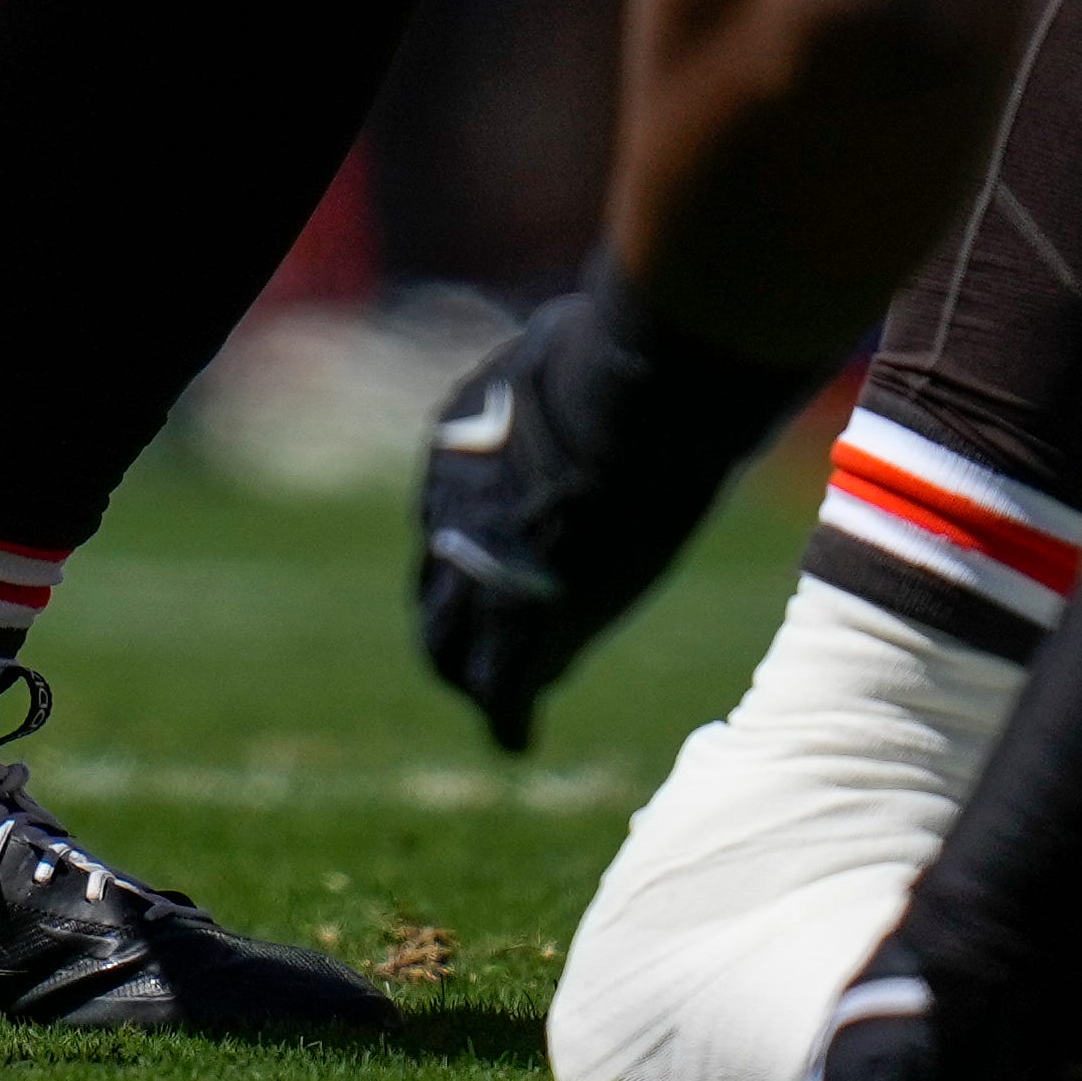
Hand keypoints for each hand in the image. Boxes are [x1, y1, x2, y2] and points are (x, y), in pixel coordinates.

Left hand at [408, 278, 820, 753]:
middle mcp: (447, 516)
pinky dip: (507, 717)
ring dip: (476, 675)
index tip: (503, 566)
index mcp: (457, 446)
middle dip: (456, 622)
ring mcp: (477, 577)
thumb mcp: (588, 345)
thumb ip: (595, 364)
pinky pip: (499, 692)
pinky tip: (518, 739)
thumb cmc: (632, 359)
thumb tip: (644, 341)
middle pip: (436, 588)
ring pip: (452, 649)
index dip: (477, 550)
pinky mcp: (519, 630)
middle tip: (479, 654)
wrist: (633, 405)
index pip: (452, 519)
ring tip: (500, 705)